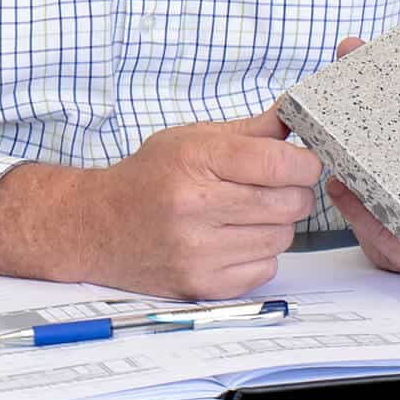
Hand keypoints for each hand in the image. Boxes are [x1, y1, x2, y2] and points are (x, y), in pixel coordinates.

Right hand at [0, 106, 321, 300]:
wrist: (95, 227)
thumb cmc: (149, 178)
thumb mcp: (192, 138)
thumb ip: (250, 130)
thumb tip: (297, 115)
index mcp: (196, 161)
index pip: (279, 163)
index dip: (304, 162)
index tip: (302, 162)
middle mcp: (196, 207)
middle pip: (290, 203)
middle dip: (293, 192)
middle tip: (272, 187)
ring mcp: (198, 251)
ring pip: (283, 237)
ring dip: (275, 224)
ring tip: (244, 214)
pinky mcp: (201, 285)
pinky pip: (266, 268)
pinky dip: (259, 255)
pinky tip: (232, 240)